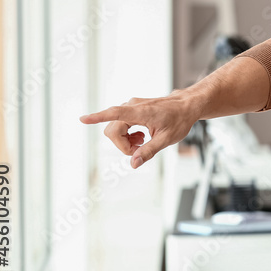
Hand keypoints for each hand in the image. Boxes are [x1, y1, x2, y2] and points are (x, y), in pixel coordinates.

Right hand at [79, 92, 199, 168]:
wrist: (187, 106)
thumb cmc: (180, 120)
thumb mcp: (167, 139)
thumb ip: (149, 151)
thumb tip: (133, 163)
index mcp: (140, 112)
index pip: (114, 113)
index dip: (97, 117)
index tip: (83, 119)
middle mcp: (132, 106)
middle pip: (112, 130)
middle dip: (121, 144)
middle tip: (139, 150)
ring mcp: (132, 106)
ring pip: (115, 128)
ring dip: (125, 140)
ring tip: (142, 142)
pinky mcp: (133, 109)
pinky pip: (121, 124)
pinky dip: (127, 134)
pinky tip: (141, 136)